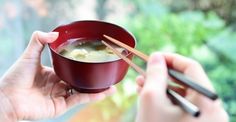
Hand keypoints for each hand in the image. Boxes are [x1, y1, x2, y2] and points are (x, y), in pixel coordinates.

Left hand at [0, 31, 115, 120]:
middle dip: (93, 79)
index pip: (71, 69)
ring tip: (112, 87)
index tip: (92, 60)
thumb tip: (54, 33)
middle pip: (79, 81)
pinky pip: (78, 100)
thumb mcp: (29, 55)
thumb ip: (39, 41)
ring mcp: (60, 96)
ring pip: (82, 92)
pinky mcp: (60, 106)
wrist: (8, 97)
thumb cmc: (15, 77)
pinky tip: (103, 93)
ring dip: (97, 90)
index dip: (81, 66)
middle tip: (105, 73)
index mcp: (53, 74)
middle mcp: (58, 85)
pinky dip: (91, 97)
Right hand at [135, 53, 227, 121]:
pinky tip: (149, 98)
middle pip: (186, 81)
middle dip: (162, 75)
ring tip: (141, 85)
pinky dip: (165, 100)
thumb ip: (155, 74)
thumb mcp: (151, 99)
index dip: (170, 59)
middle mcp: (211, 110)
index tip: (153, 57)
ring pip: (182, 94)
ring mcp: (204, 120)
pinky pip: (181, 107)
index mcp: (207, 101)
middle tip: (144, 72)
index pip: (191, 67)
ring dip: (161, 87)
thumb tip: (157, 57)